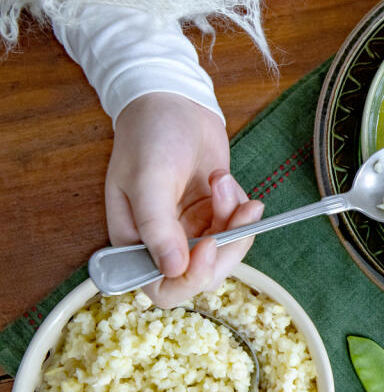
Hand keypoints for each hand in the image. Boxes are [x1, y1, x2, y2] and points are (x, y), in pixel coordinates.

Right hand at [106, 92, 263, 306]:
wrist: (174, 102)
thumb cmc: (151, 136)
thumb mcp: (149, 179)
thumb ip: (158, 227)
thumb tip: (173, 270)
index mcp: (134, 242)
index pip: (162, 288)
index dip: (189, 279)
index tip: (210, 247)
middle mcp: (163, 243)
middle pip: (204, 274)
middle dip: (228, 245)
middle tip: (241, 211)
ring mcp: (191, 230)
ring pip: (227, 251)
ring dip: (235, 218)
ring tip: (221, 180)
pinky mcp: (214, 215)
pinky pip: (237, 228)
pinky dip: (240, 206)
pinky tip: (223, 178)